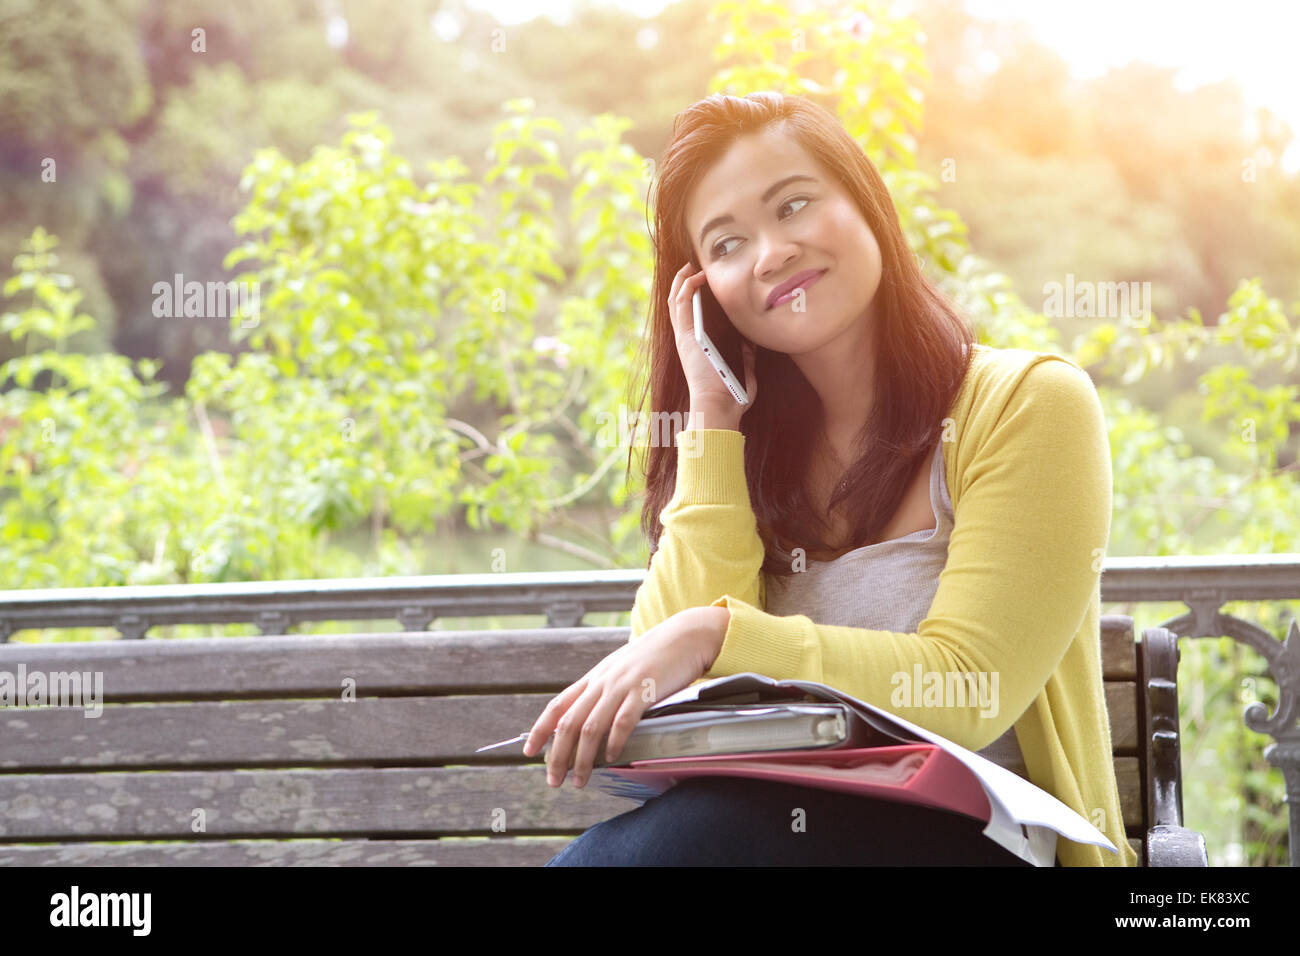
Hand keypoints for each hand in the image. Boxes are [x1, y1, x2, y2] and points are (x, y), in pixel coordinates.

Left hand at [521, 606, 725, 787]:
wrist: (685, 635)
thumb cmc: (654, 656)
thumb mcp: (621, 670)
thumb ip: (605, 690)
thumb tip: (590, 719)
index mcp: (594, 678)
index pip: (558, 705)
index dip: (541, 729)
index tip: (529, 751)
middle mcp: (602, 682)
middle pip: (569, 722)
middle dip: (557, 755)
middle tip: (554, 780)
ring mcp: (622, 686)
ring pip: (591, 727)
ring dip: (582, 758)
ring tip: (579, 780)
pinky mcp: (643, 691)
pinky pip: (623, 721)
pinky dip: (614, 742)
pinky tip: (612, 757)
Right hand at [669, 261, 758, 415]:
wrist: (720, 405)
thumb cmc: (732, 394)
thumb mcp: (744, 368)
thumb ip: (746, 354)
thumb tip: (752, 341)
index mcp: (698, 346)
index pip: (689, 316)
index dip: (691, 296)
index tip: (702, 282)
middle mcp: (687, 340)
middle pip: (678, 305)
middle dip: (683, 283)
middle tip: (692, 267)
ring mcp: (684, 337)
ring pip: (674, 301)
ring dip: (681, 280)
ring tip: (690, 266)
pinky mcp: (685, 336)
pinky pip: (679, 305)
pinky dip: (685, 287)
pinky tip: (694, 276)